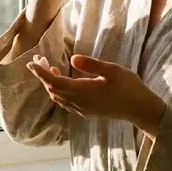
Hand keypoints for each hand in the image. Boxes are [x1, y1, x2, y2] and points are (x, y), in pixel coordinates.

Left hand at [26, 54, 166, 136]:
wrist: (141, 109)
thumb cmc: (129, 87)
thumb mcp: (112, 70)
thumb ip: (92, 65)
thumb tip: (72, 58)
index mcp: (84, 91)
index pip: (55, 82)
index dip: (41, 73)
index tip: (31, 63)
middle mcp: (79, 102)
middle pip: (53, 89)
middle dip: (43, 75)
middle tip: (38, 60)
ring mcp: (82, 109)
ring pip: (58, 97)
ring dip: (50, 84)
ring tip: (48, 67)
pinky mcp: (87, 112)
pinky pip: (65, 103)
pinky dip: (58, 91)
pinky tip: (62, 82)